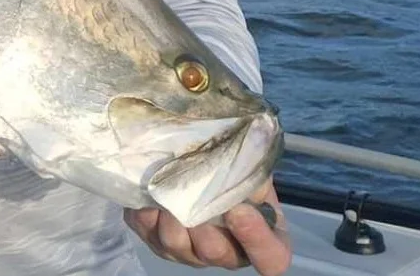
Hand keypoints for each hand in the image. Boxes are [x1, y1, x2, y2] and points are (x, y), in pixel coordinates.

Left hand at [125, 182, 290, 273]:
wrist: (198, 169)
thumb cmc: (233, 173)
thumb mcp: (251, 170)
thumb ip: (251, 171)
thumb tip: (242, 160)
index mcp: (261, 241)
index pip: (271, 259)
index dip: (255, 238)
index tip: (240, 209)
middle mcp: (225, 254)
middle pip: (215, 253)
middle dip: (204, 227)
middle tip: (197, 201)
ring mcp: (188, 252)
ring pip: (176, 245)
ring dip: (172, 219)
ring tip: (169, 192)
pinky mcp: (156, 240)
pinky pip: (147, 231)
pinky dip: (148, 211)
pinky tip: (151, 192)